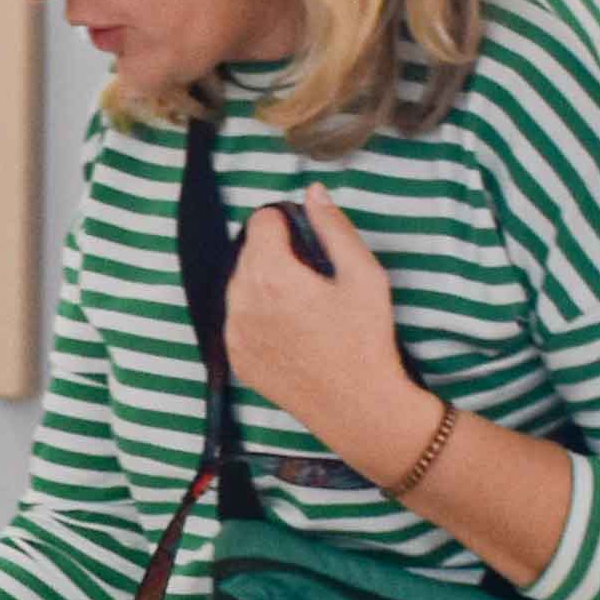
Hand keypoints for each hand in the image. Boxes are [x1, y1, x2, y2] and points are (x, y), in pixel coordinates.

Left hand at [228, 185, 428, 466]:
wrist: (356, 407)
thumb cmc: (366, 339)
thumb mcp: (364, 275)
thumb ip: (335, 227)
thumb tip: (312, 191)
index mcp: (270, 274)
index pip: (261, 221)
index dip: (288, 224)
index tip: (311, 244)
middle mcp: (241, 300)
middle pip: (248, 252)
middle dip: (276, 254)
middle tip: (313, 278)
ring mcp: (234, 333)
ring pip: (239, 285)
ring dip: (264, 284)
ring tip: (302, 306)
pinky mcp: (236, 358)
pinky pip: (238, 320)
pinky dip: (257, 316)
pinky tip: (290, 331)